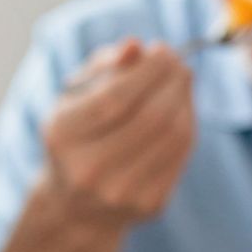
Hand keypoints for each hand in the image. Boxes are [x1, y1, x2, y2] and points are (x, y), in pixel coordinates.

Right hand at [41, 40, 195, 227]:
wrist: (75, 206)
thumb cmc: (77, 136)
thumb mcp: (75, 96)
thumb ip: (103, 66)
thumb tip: (134, 46)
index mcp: (62, 137)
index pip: (114, 99)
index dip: (147, 71)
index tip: (162, 50)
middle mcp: (89, 170)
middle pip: (150, 118)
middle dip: (172, 82)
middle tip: (179, 63)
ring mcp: (121, 193)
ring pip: (173, 136)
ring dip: (185, 100)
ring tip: (182, 80)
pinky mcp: (150, 205)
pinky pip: (181, 155)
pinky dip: (188, 124)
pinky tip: (182, 108)